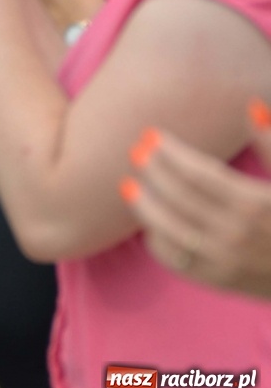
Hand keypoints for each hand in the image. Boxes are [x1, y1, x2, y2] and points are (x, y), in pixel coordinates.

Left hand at [125, 104, 270, 300]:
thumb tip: (253, 106)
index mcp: (256, 204)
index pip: (199, 173)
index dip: (171, 153)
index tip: (151, 135)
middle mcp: (238, 234)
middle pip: (179, 197)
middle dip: (154, 172)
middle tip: (136, 152)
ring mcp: (227, 260)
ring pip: (169, 230)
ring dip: (146, 206)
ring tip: (130, 185)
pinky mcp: (220, 280)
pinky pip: (176, 260)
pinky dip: (157, 240)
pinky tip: (152, 222)